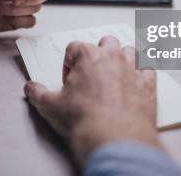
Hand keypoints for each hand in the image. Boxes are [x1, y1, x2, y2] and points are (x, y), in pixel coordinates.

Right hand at [24, 36, 159, 163]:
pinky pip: (149, 68)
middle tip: (93, 75)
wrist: (113, 137)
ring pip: (129, 51)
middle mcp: (112, 56)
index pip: (74, 48)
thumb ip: (38, 93)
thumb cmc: (82, 119)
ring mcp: (133, 67)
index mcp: (87, 55)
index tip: (69, 81)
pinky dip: (143, 73)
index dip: (69, 64)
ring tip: (115, 78)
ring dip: (123, 60)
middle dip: (99, 54)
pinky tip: (136, 83)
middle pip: (106, 42)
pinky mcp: (149, 83)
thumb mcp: (50, 106)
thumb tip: (31, 87)